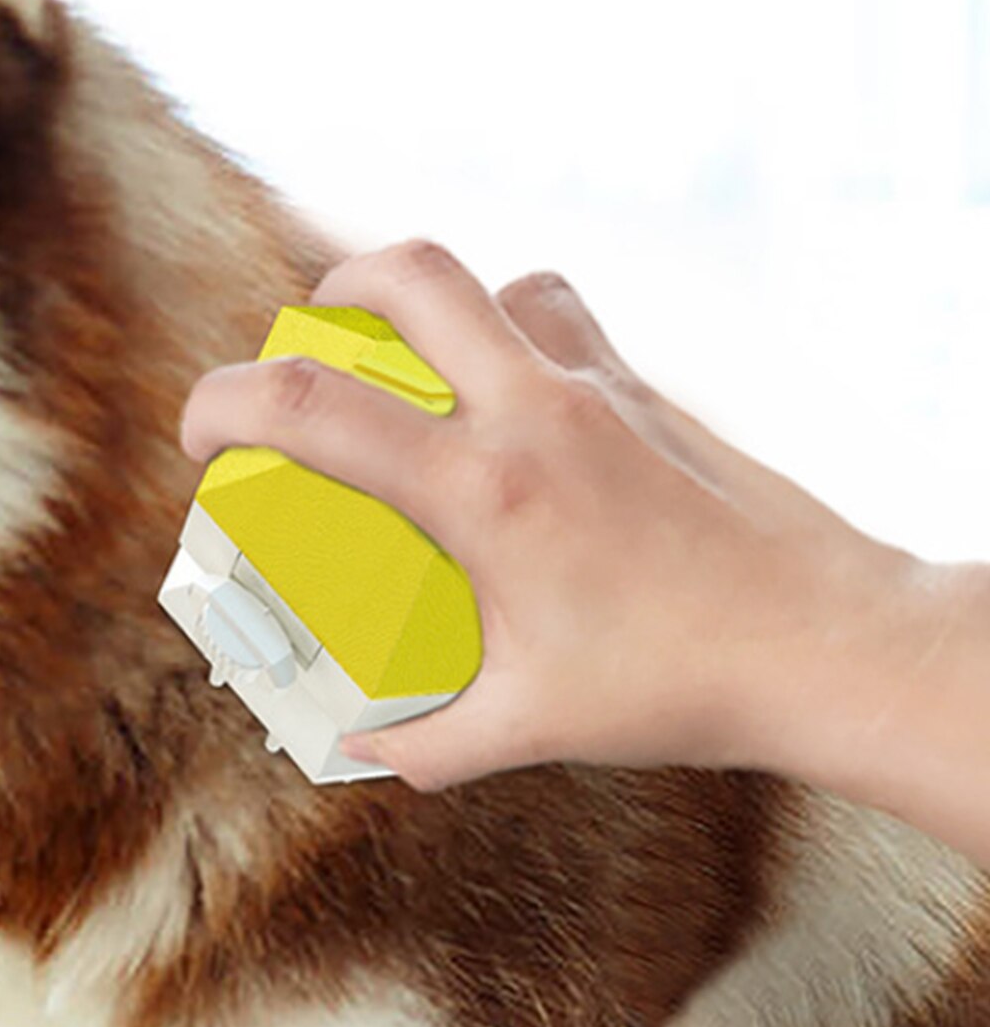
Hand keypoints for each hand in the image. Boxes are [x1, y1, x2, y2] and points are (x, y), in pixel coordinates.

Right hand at [177, 240, 921, 790]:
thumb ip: (423, 746)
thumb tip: (357, 750)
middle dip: (329, 290)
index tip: (200, 439)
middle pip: (408, 275)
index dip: (225, 405)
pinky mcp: (650, 393)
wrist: (825, 645)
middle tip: (303, 342)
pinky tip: (509, 402)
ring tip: (408, 364)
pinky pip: (562, 319)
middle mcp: (540, 414)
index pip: (318, 410)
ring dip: (432, 305)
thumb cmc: (677, 685)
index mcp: (487, 492)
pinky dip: (512, 333)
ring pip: (496, 281)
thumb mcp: (528, 728)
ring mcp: (603, 390)